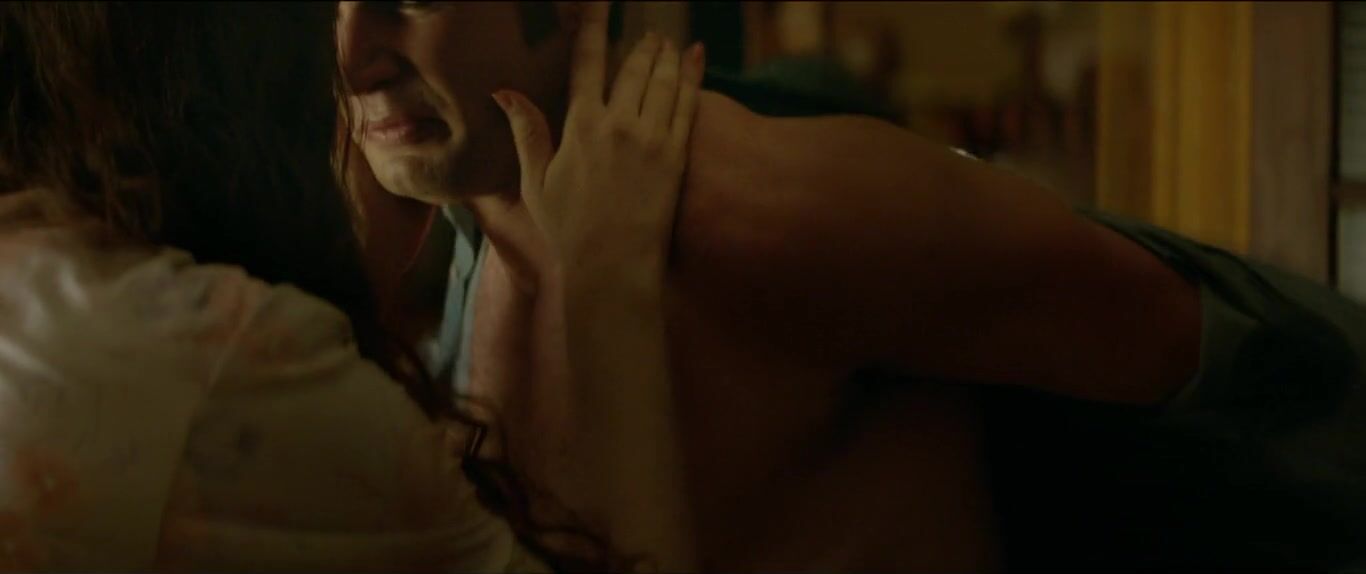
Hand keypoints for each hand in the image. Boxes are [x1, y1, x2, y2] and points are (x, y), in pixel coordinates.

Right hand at [492, 2, 704, 281]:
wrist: (611, 266)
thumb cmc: (568, 229)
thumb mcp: (536, 180)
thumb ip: (527, 130)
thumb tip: (504, 91)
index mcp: (581, 126)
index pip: (588, 62)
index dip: (596, 26)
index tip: (602, 3)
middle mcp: (619, 124)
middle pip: (633, 67)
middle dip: (641, 44)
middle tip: (648, 33)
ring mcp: (652, 138)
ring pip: (663, 81)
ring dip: (666, 56)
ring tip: (667, 42)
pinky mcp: (677, 156)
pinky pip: (689, 105)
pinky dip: (694, 76)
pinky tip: (697, 57)